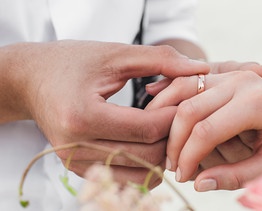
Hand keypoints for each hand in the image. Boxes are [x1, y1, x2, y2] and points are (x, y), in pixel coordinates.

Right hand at [0, 40, 208, 186]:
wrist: (31, 81)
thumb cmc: (71, 62)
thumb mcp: (115, 54)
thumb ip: (161, 60)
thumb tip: (201, 69)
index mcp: (83, 116)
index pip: (148, 130)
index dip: (175, 117)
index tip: (187, 102)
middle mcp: (77, 147)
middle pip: (147, 158)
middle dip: (171, 139)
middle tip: (179, 117)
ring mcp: (76, 163)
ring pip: (140, 175)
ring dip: (160, 155)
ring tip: (165, 129)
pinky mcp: (78, 169)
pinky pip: (125, 177)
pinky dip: (144, 163)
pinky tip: (147, 141)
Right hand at [146, 69, 261, 189]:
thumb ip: (236, 176)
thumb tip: (199, 184)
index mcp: (255, 103)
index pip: (206, 130)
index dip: (188, 156)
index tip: (182, 176)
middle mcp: (241, 82)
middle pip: (189, 109)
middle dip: (175, 141)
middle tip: (172, 166)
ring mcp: (231, 75)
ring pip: (182, 89)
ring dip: (166, 115)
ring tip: (162, 143)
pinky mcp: (224, 75)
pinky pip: (189, 81)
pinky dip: (170, 96)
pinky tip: (161, 114)